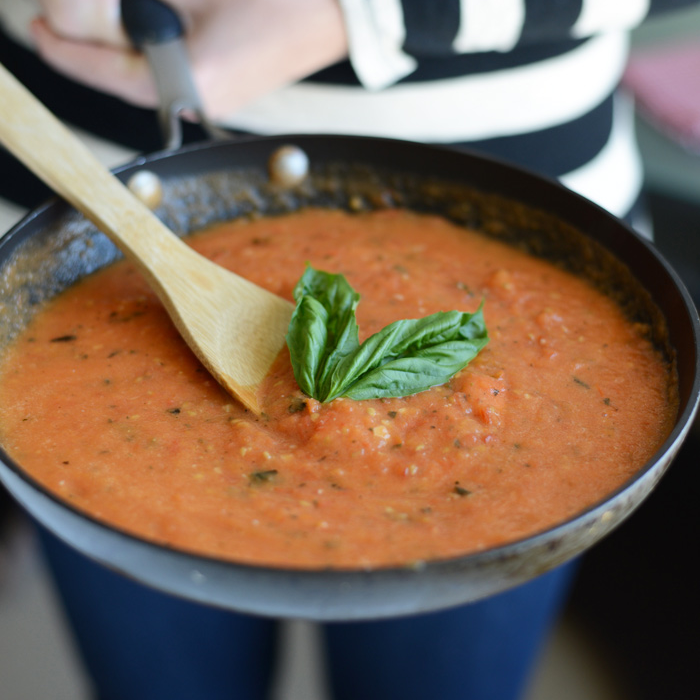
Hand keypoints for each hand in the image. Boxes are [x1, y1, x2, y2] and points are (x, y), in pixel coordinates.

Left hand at [31, 0, 348, 118]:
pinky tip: (146, 30)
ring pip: (144, 78)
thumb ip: (138, 6)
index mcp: (195, 80)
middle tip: (63, 20)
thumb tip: (92, 11)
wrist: (334, 10)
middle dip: (91, 47)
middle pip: (122, 79)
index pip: (107, 72)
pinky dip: (148, 54)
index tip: (39, 33)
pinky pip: (170, 76)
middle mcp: (203, 102)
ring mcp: (215, 100)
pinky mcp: (224, 90)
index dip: (66, 52)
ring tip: (104, 20)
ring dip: (118, 49)